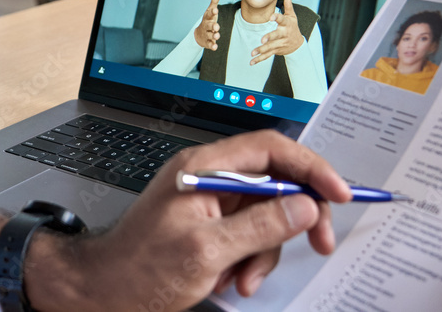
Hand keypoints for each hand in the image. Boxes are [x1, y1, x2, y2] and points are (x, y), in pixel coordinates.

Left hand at [24, 130, 351, 311]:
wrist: (104, 292)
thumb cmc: (140, 269)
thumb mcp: (207, 251)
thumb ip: (260, 226)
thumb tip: (303, 205)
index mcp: (203, 168)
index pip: (270, 149)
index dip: (310, 167)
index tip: (337, 193)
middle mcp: (208, 178)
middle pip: (274, 182)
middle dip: (297, 216)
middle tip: (318, 243)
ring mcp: (209, 203)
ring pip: (266, 215)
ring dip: (265, 252)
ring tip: (244, 278)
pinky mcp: (209, 226)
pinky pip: (248, 236)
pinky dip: (249, 260)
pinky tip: (232, 280)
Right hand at [194, 0, 220, 50]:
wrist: (199, 35)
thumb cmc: (208, 20)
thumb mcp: (210, 11)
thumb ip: (214, 1)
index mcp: (207, 18)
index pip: (209, 14)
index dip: (212, 12)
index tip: (216, 10)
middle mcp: (206, 26)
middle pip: (208, 25)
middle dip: (212, 26)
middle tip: (217, 27)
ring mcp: (206, 34)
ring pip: (209, 35)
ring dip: (213, 36)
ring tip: (217, 36)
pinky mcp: (207, 42)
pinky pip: (210, 44)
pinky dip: (212, 46)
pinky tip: (215, 47)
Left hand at [251, 0, 302, 64]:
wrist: (298, 45)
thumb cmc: (293, 28)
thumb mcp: (292, 17)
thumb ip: (288, 6)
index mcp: (286, 24)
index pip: (282, 19)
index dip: (277, 17)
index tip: (271, 17)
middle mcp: (283, 34)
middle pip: (276, 36)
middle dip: (269, 38)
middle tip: (262, 40)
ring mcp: (279, 43)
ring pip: (270, 47)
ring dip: (261, 50)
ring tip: (253, 52)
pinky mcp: (276, 50)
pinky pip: (267, 56)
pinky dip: (259, 59)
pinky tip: (252, 61)